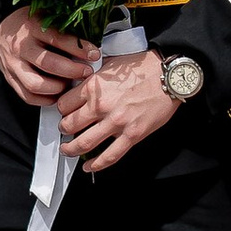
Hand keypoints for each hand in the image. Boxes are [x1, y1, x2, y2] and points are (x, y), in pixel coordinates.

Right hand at [0, 11, 96, 106]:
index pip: (58, 39)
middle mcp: (21, 47)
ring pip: (36, 84)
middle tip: (86, 72)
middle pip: (48, 63)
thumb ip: (61, 26)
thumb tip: (88, 39)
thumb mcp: (43, 15)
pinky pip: (27, 96)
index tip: (95, 54)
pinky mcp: (10, 78)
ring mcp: (14, 65)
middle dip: (72, 71)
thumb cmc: (26, 22)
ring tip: (70, 85)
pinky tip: (57, 95)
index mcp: (32, 27)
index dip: (79, 48)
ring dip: (58, 88)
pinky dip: (45, 100)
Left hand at [56, 50, 178, 171]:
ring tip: (68, 150)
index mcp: (94, 87)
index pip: (64, 104)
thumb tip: (81, 82)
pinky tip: (88, 167)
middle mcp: (102, 106)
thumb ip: (94, 76)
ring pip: (84, 143)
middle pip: (69, 125)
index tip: (63, 112)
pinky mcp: (132, 136)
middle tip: (64, 131)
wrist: (169, 76)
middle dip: (63, 130)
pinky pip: (109, 156)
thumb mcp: (111, 64)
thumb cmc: (144, 68)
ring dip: (71, 150)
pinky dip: (96, 165)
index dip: (61, 109)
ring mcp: (116, 123)